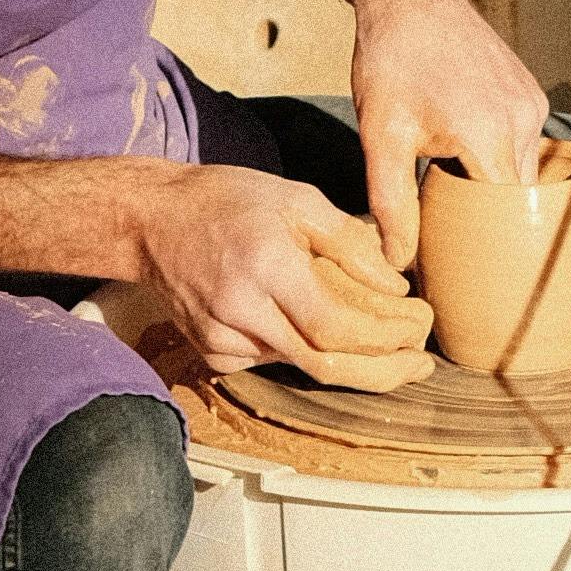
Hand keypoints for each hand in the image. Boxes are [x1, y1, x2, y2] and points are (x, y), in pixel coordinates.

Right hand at [140, 165, 427, 387]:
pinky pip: (272, 362)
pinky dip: (306, 352)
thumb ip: (350, 243)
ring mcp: (222, 339)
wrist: (151, 221)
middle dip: (382, 371)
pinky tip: (324, 334)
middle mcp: (241, 312)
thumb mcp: (297, 199)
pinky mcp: (212, 352)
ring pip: (301, 366)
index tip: (419, 330)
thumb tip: (395, 286)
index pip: (335, 327)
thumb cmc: (227, 201)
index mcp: (267, 268)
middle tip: (420, 365)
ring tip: (391, 348)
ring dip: (351, 362)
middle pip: (324, 365)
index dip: (384, 339)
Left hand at [346, 0, 555, 264]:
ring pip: (521, 174)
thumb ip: (391, 204)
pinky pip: (523, 146)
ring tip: (446, 185)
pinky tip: (460, 152)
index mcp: (490, 137)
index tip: (464, 264)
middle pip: (516, 200)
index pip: (506, 219)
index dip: (487, 246)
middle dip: (486, 221)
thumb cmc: (392, 59)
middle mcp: (524, 121)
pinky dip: (496, 159)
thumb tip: (399, 261)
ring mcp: (533, 105)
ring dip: (489, 188)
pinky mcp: (531, 94)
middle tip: (448, 232)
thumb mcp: (381, 137)